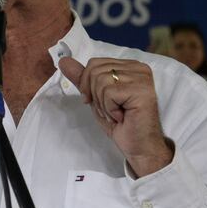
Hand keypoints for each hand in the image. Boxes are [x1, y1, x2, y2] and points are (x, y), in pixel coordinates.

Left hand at [58, 57, 172, 176]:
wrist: (138, 146)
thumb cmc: (120, 123)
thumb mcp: (96, 97)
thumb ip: (82, 78)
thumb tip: (64, 61)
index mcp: (129, 65)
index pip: (94, 63)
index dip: (87, 85)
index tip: (98, 102)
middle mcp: (139, 68)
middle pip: (95, 71)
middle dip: (95, 95)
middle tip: (110, 110)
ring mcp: (142, 78)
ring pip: (100, 81)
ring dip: (102, 104)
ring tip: (116, 113)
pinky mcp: (142, 90)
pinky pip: (109, 93)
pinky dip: (109, 109)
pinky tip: (122, 117)